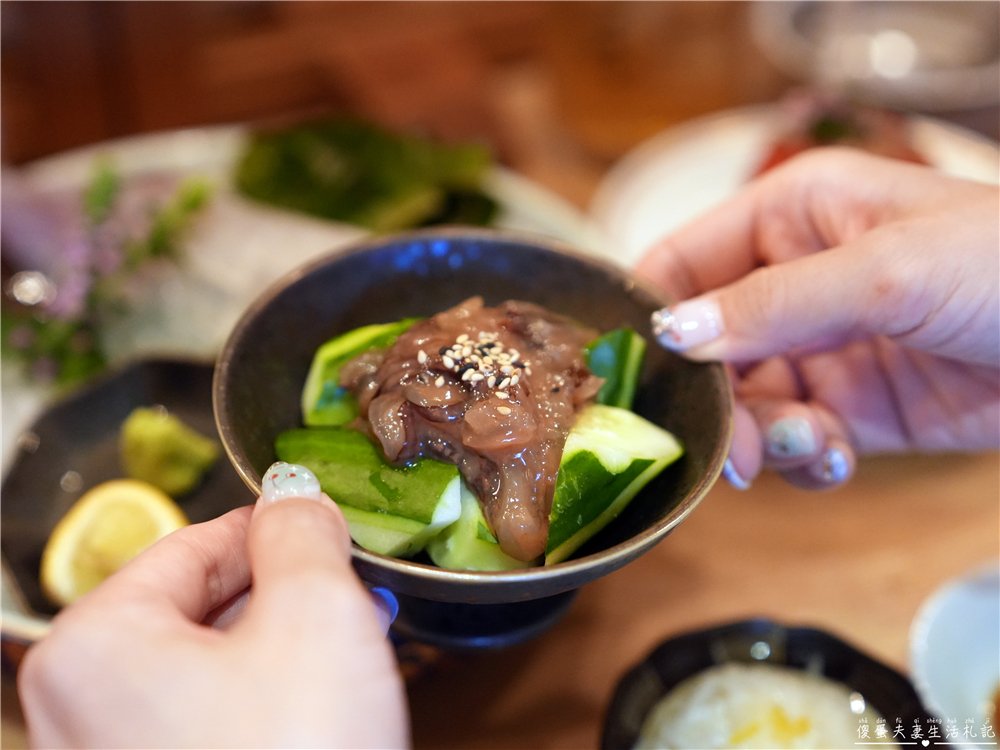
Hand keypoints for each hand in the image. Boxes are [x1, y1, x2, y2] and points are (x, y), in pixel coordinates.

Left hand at [18, 463, 408, 748]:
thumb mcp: (316, 614)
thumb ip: (303, 533)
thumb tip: (296, 498)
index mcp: (93, 644)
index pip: (192, 545)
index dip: (276, 530)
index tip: (330, 529)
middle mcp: (77, 706)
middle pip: (196, 608)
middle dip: (285, 597)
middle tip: (354, 600)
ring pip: (207, 669)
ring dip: (282, 650)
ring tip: (348, 654)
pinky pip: (206, 723)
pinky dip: (265, 703)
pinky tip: (319, 712)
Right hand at [637, 148, 998, 489]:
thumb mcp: (885, 270)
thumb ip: (771, 303)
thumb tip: (674, 330)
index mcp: (793, 216)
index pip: (685, 260)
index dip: (651, 313)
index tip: (632, 372)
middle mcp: (797, 281)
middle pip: (707, 347)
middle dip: (711, 398)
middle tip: (725, 442)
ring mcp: (824, 347)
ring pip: (746, 402)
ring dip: (762, 435)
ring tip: (810, 443)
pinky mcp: (855, 408)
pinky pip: (795, 439)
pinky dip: (804, 458)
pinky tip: (837, 455)